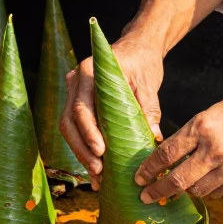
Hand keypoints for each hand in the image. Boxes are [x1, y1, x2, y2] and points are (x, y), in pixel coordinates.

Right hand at [59, 0, 222, 186]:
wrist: (138, 48)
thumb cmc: (143, 62)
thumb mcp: (148, 82)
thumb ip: (149, 107)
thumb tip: (153, 136)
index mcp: (89, 72)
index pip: (81, 107)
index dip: (88, 132)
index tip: (100, 152)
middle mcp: (75, 81)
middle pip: (69, 121)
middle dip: (82, 149)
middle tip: (98, 171)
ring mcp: (74, 92)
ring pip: (69, 127)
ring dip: (81, 152)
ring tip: (97, 176)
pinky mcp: (79, 102)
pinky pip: (76, 127)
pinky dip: (84, 147)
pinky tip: (96, 168)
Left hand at [134, 80, 222, 200]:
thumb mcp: (217, 109)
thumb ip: (197, 132)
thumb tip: (177, 152)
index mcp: (202, 126)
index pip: (166, 154)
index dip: (149, 169)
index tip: (139, 177)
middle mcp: (213, 149)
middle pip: (177, 180)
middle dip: (158, 191)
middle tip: (146, 197)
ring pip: (197, 190)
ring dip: (186, 190)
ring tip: (178, 189)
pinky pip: (219, 191)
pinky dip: (209, 189)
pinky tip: (207, 183)